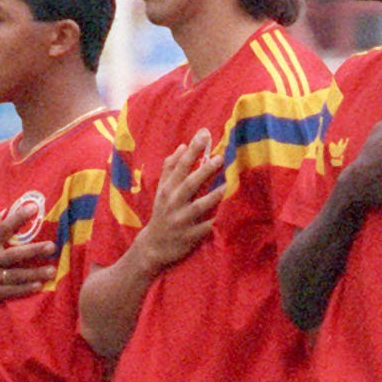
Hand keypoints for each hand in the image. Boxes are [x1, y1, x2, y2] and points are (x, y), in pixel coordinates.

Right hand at [0, 211, 55, 312]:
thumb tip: (3, 212)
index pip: (3, 228)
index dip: (18, 218)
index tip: (34, 208)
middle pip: (15, 254)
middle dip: (34, 250)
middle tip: (52, 246)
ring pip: (16, 275)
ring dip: (35, 273)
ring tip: (52, 270)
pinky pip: (11, 291)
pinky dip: (24, 289)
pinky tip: (39, 286)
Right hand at [129, 134, 230, 270]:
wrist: (153, 246)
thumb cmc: (162, 213)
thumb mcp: (161, 190)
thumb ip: (171, 168)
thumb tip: (182, 146)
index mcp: (167, 190)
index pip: (180, 166)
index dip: (192, 150)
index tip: (204, 135)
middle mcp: (172, 203)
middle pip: (189, 184)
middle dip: (204, 170)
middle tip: (220, 157)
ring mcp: (181, 221)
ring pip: (198, 206)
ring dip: (213, 196)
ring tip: (227, 185)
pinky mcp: (189, 237)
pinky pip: (204, 228)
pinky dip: (214, 222)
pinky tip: (227, 215)